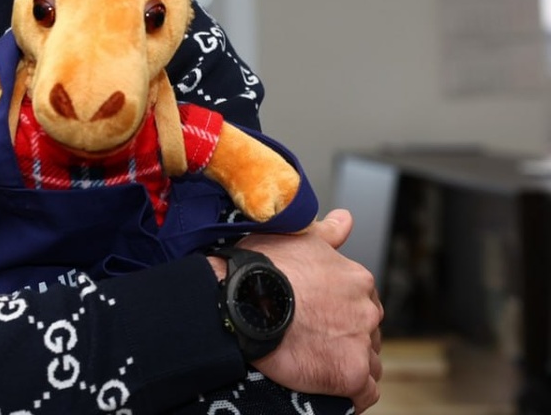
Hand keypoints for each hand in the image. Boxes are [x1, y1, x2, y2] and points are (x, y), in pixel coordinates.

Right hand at [238, 209, 383, 412]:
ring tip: (318, 361)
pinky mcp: (351, 374)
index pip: (362, 300)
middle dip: (348, 335)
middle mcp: (366, 310)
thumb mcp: (296, 237)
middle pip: (367, 330)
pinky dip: (352, 393)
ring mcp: (361, 343)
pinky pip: (364, 392)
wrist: (244, 301)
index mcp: (357, 279)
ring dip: (350, 362)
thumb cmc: (264, 266)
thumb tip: (346, 220)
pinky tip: (330, 386)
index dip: (339, 308)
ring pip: (369, 361)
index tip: (317, 313)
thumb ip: (328, 232)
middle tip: (314, 337)